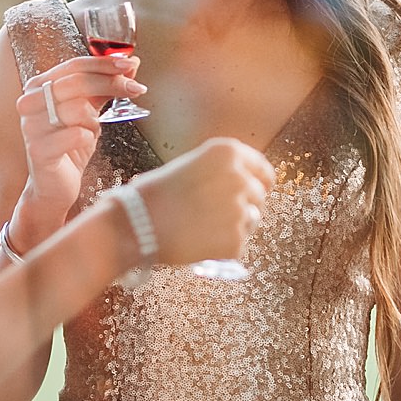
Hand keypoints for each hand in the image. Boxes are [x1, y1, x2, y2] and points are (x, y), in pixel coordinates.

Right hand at [12, 55, 145, 224]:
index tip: (130, 64)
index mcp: (38, 86)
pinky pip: (77, 135)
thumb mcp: (89, 110)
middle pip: (78, 82)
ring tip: (91, 130)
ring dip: (95, 120)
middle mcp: (29, 102)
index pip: (75, 65)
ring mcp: (31, 126)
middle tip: (135, 89)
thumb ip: (105, 86)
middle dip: (111, 84)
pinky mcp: (38, 150)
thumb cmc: (70, 144)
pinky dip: (88, 138)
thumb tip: (131, 62)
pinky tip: (83, 144)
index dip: (104, 63)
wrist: (55, 186)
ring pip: (79, 109)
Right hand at [132, 137, 274, 265]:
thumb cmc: (155, 194)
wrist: (135, 224)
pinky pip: (238, 245)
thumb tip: (244, 184)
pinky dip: (222, 247)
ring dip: (235, 226)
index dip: (261, 183)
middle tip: (216, 215)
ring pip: (251, 221)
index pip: (264, 171)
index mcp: (228, 152)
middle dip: (244, 206)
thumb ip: (220, 171)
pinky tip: (198, 241)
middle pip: (259, 197)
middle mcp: (240, 177)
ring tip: (202, 227)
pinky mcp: (235, 240)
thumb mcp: (190, 166)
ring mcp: (240, 210)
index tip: (258, 192)